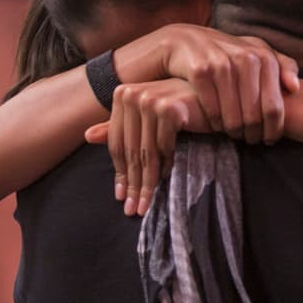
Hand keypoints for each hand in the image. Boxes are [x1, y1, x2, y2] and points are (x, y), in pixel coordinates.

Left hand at [85, 79, 210, 215]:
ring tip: (146, 204)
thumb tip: (87, 136)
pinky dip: (166, 165)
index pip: (117, 142)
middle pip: (131, 149)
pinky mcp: (170, 109)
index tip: (121, 196)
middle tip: (132, 209)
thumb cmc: (181, 107)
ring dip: (147, 182)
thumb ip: (120, 125)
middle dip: (132, 183)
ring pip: (147, 152)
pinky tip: (166, 179)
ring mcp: (151, 100)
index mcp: (123, 94)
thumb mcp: (147, 116)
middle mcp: (133, 94)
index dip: (119, 172)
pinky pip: (164, 147)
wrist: (215, 97)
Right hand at [114, 24, 298, 144]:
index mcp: (263, 57)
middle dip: (254, 133)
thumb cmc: (227, 53)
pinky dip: (215, 122)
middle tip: (251, 141)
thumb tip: (295, 88)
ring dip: (234, 131)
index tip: (270, 140)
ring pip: (233, 116)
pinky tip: (216, 126)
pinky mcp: (199, 70)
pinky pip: (212, 109)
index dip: (274, 129)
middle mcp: (245, 58)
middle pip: (255, 115)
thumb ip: (282, 65)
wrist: (184, 40)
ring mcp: (221, 64)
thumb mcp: (256, 52)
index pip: (275, 107)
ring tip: (235, 136)